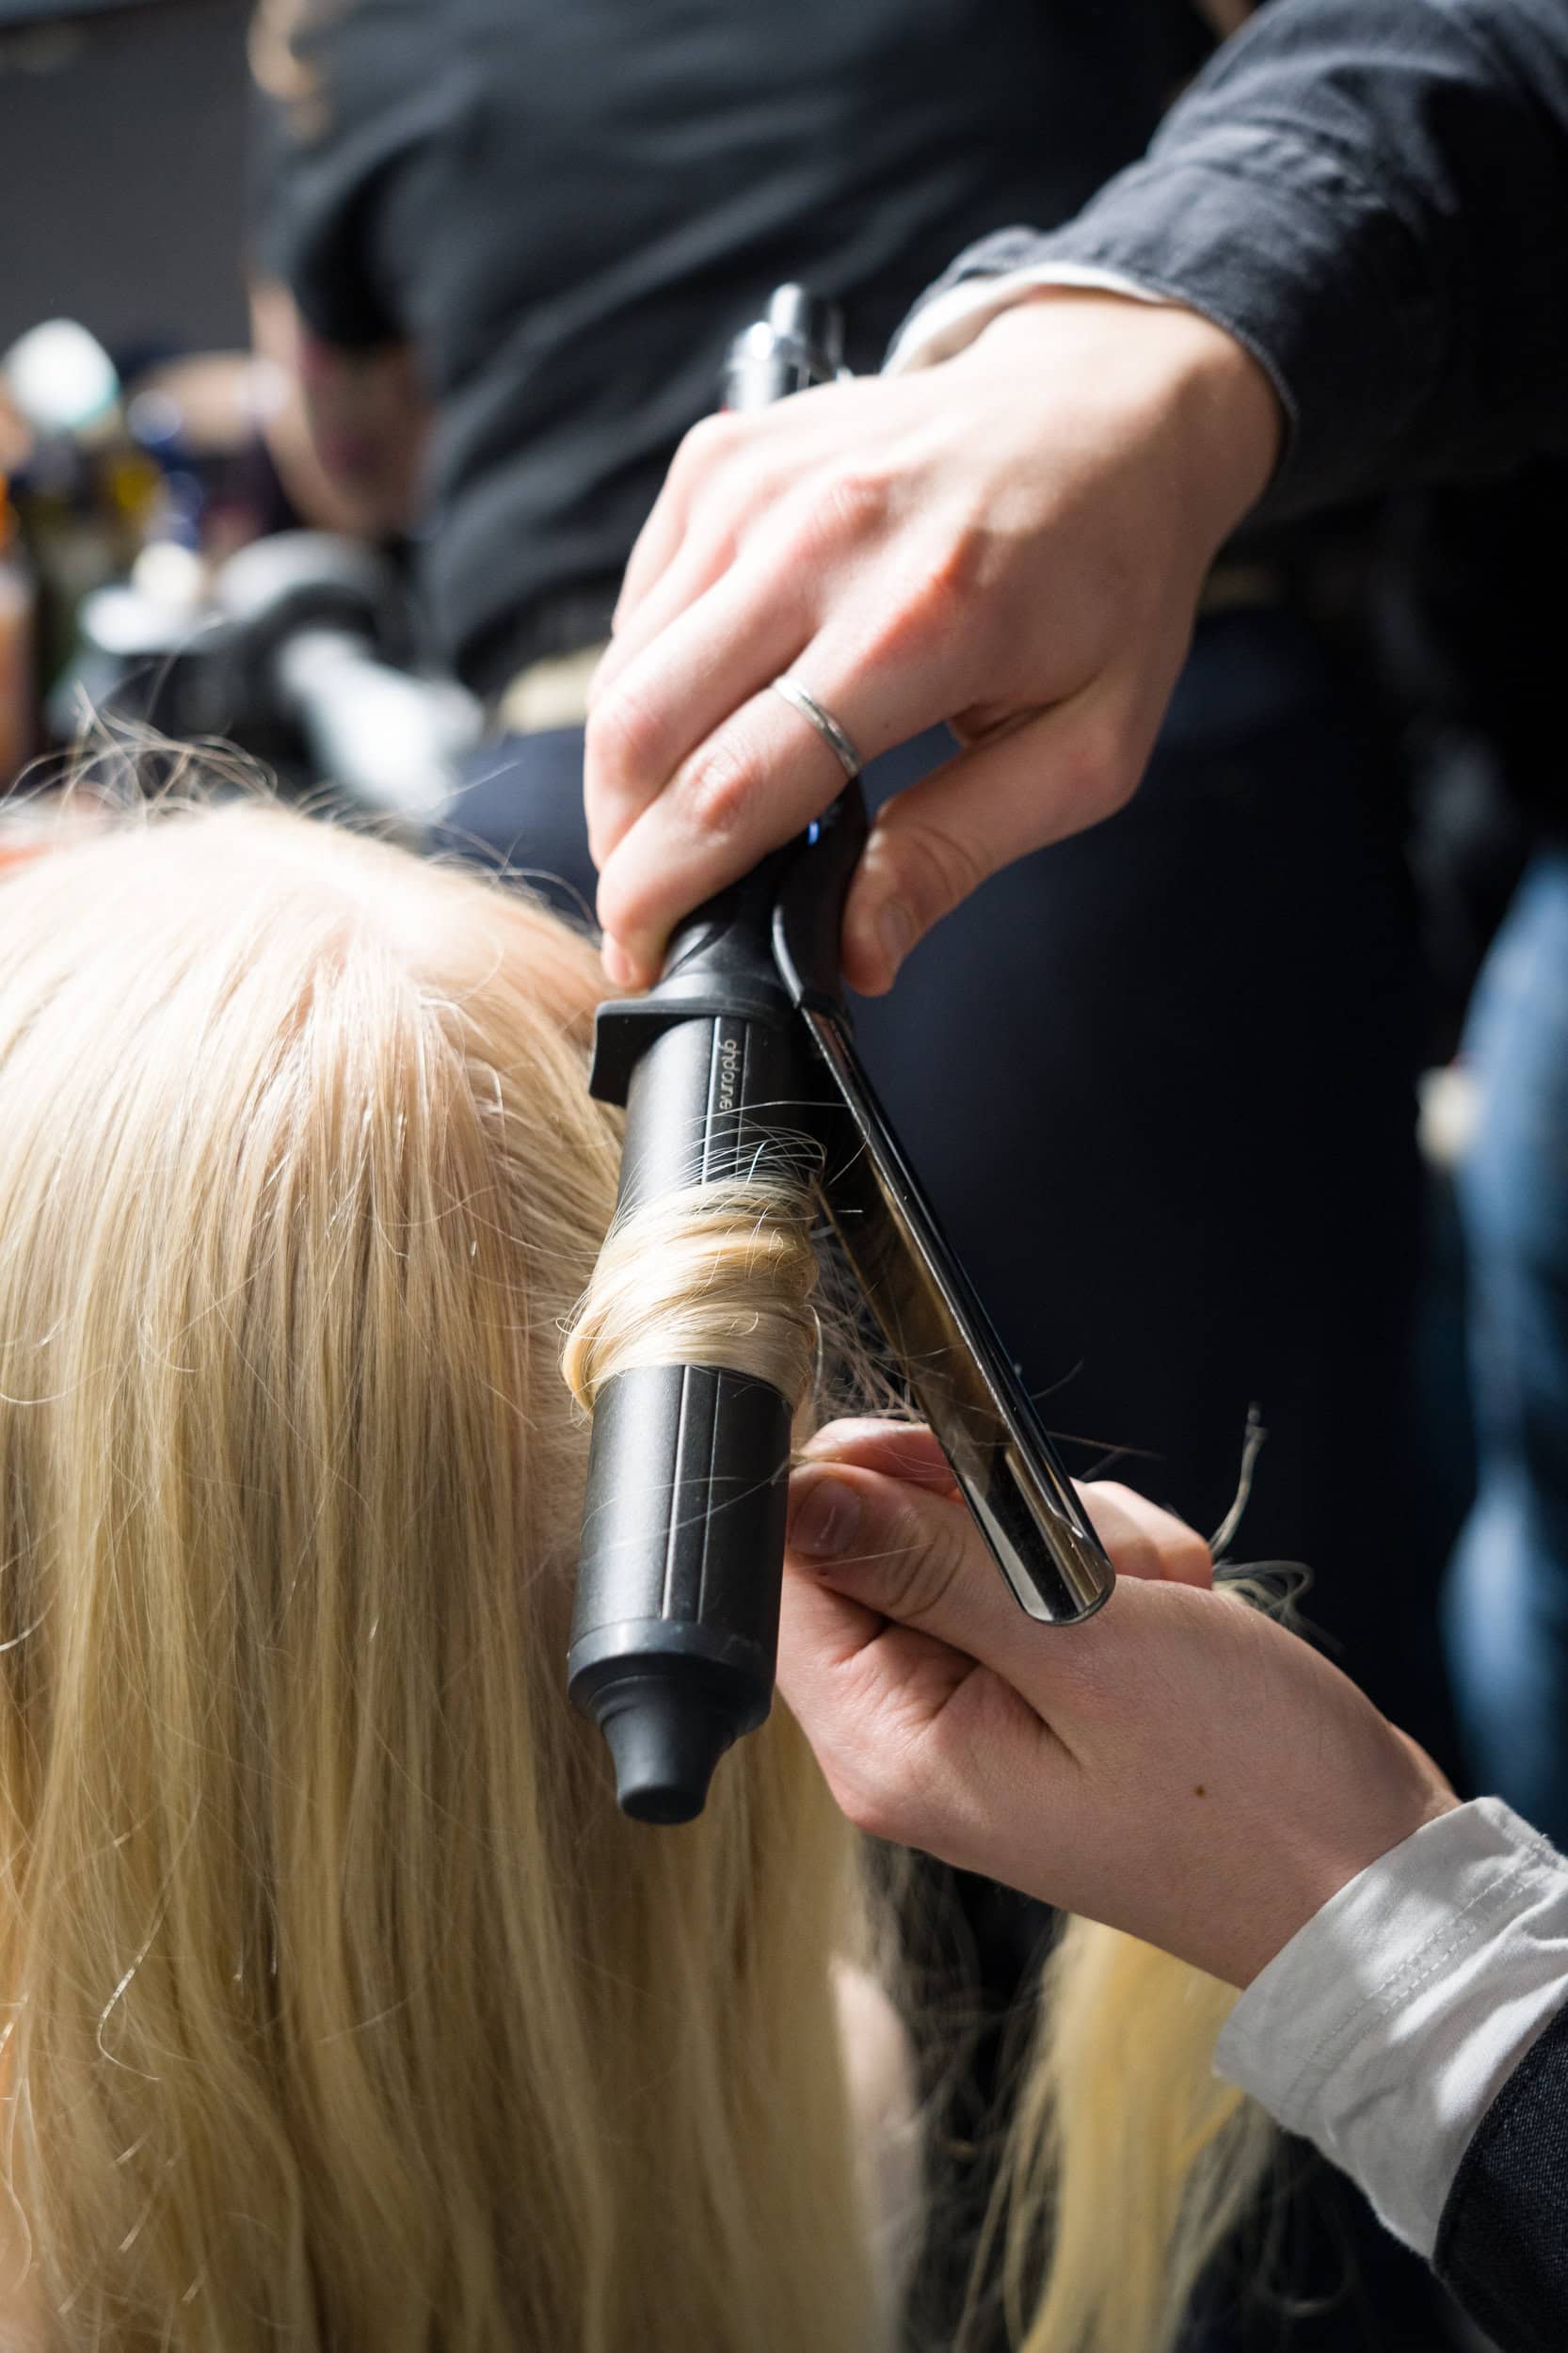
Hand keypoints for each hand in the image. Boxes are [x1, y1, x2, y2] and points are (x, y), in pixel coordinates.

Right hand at [587, 291, 1281, 991]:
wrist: (1111, 404)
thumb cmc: (1111, 583)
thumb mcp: (1088, 749)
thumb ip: (959, 850)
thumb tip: (855, 954)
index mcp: (920, 624)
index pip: (733, 788)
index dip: (666, 893)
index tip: (643, 959)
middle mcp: (820, 539)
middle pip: (643, 733)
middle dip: (623, 850)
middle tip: (650, 915)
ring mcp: (758, 487)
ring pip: (620, 674)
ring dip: (625, 779)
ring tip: (677, 833)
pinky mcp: (724, 460)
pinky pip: (637, 609)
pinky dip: (646, 688)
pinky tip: (706, 723)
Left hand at [778, 1421, 1456, 1986]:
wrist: (1375, 1881)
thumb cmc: (1246, 1786)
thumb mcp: (1082, 1650)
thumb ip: (925, 1564)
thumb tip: (795, 1495)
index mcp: (886, 1742)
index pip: (789, 1567)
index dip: (855, 1483)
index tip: (957, 1462)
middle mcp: (910, 1731)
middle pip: (883, 1536)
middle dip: (1000, 1515)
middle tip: (1093, 1559)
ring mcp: (977, 1708)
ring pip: (976, 1537)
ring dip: (1078, 1539)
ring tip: (1157, 1603)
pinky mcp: (1040, 1687)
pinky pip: (1041, 1570)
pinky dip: (1113, 1567)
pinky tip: (1175, 1612)